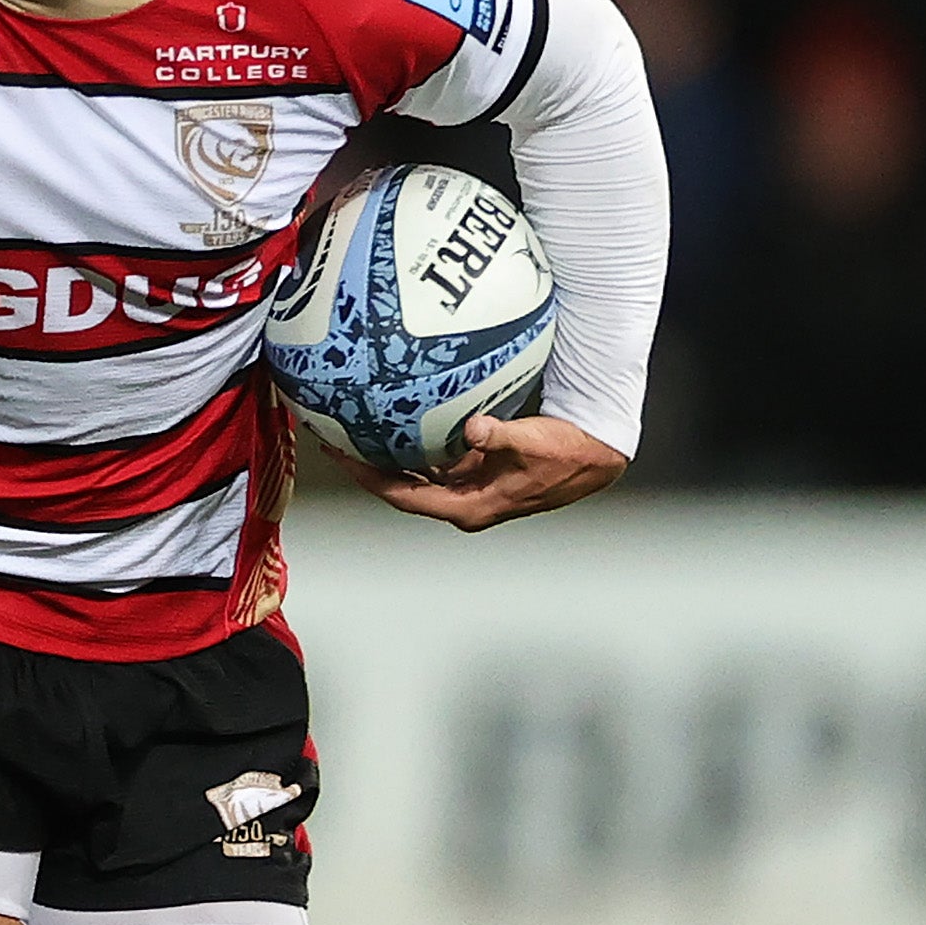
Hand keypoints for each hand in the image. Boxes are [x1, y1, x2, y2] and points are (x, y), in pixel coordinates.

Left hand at [344, 414, 626, 531]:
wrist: (593, 457)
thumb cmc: (565, 455)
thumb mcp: (530, 443)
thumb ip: (497, 436)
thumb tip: (471, 428)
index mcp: (467, 505)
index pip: (402, 495)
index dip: (367, 476)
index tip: (339, 455)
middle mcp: (461, 501)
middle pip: (398, 486)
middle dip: (364, 464)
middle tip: (332, 436)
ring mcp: (466, 487)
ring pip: (413, 472)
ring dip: (385, 454)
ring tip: (352, 426)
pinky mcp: (474, 472)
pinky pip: (432, 458)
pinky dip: (412, 443)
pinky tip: (393, 419)